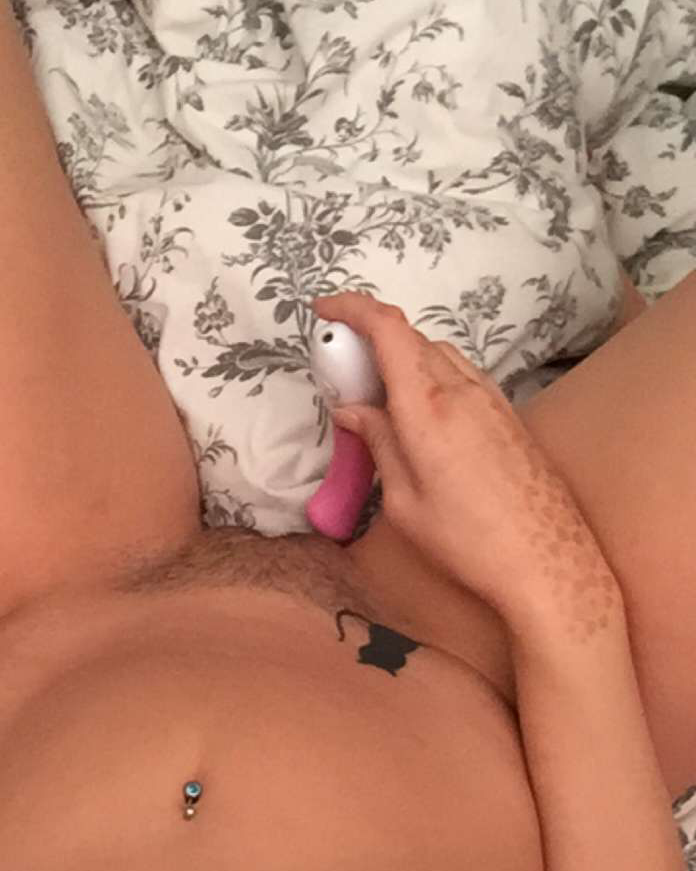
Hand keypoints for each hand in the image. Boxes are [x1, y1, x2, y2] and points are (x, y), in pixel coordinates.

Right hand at [311, 290, 620, 635]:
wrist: (547, 563)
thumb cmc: (468, 543)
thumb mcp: (404, 503)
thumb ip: (378, 444)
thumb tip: (352, 410)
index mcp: (427, 409)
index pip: (387, 329)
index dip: (351, 307)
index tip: (323, 308)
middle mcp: (461, 390)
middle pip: (409, 338)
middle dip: (369, 343)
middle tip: (342, 378)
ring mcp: (490, 398)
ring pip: (437, 354)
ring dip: (402, 360)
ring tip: (379, 400)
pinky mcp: (507, 413)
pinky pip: (461, 374)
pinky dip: (430, 377)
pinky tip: (420, 415)